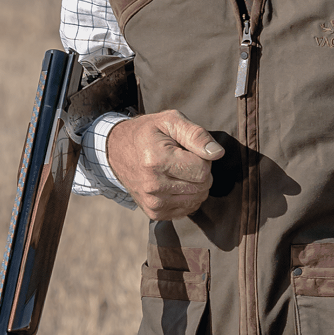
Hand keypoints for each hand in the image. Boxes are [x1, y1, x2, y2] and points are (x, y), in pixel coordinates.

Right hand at [104, 111, 224, 218]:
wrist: (116, 151)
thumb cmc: (148, 133)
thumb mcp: (170, 121)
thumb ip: (196, 134)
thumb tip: (217, 153)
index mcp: (156, 161)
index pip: (202, 170)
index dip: (203, 157)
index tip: (188, 150)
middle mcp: (153, 186)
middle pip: (202, 187)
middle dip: (200, 172)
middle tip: (183, 159)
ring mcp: (153, 203)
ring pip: (197, 199)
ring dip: (195, 185)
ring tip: (178, 170)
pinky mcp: (154, 213)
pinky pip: (188, 209)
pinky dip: (187, 197)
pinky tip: (175, 183)